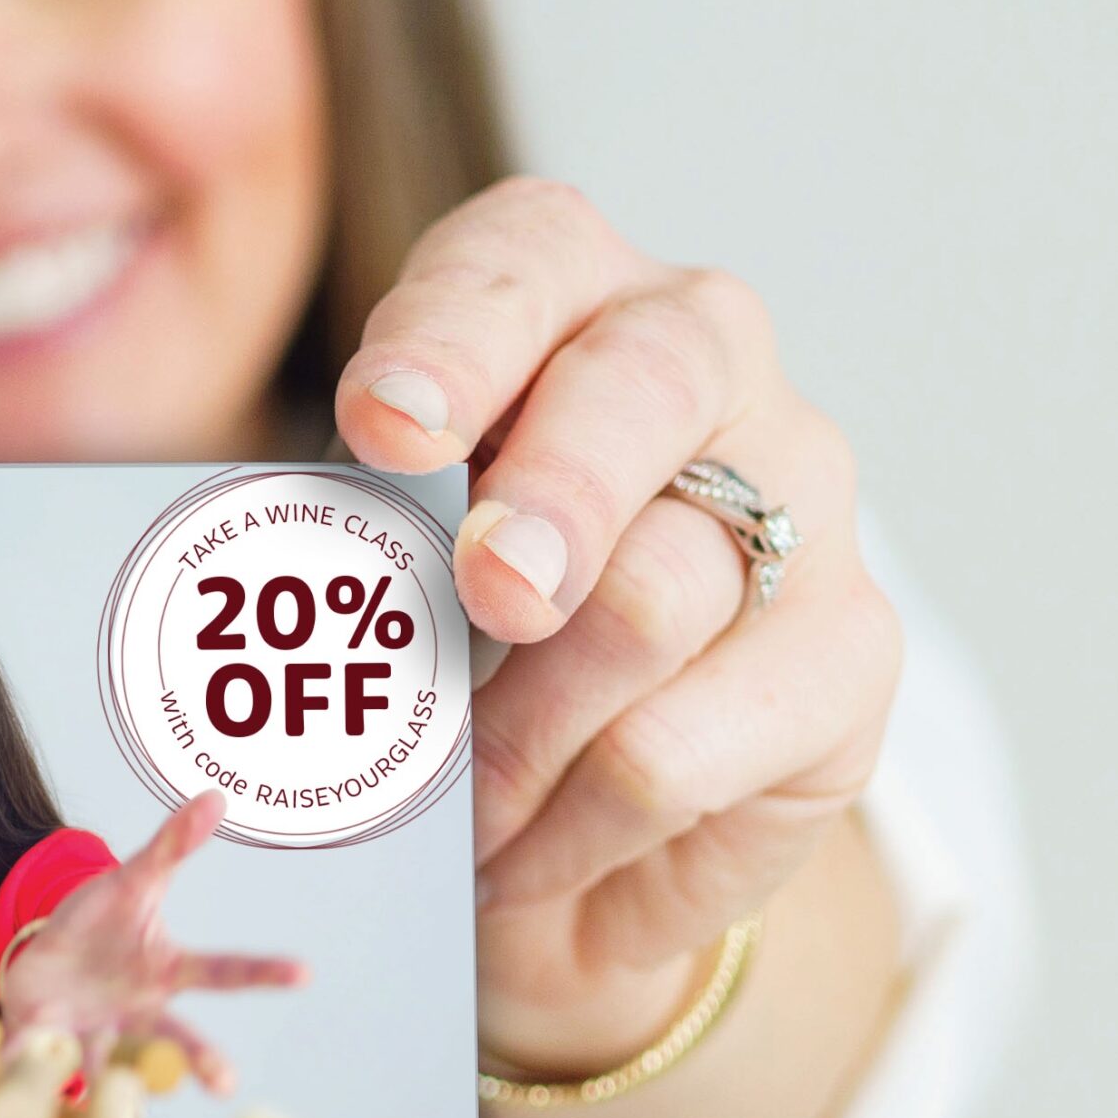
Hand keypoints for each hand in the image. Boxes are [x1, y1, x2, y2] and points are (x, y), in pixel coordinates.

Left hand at [0, 791, 305, 1091]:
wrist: (46, 961)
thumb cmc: (101, 923)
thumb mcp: (131, 880)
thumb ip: (171, 846)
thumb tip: (215, 796)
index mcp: (165, 971)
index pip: (221, 970)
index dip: (263, 971)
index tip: (305, 971)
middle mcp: (138, 1013)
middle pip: (173, 1037)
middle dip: (197, 1059)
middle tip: (225, 1083)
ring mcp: (93, 1032)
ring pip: (106, 1064)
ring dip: (105, 1081)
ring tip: (106, 1099)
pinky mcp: (46, 1041)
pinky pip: (34, 1056)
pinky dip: (23, 1065)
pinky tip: (12, 1081)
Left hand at [334, 178, 900, 1072]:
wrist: (571, 832)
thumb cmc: (454, 648)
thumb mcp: (373, 574)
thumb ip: (348, 545)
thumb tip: (269, 593)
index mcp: (563, 299)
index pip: (522, 262)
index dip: (451, 338)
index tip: (382, 423)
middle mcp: (702, 365)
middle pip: (647, 383)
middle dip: (553, 492)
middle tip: (488, 592)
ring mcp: (800, 500)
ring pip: (651, 595)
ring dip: (508, 732)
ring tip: (444, 808)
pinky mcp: (848, 655)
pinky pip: (678, 750)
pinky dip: (563, 825)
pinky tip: (512, 856)